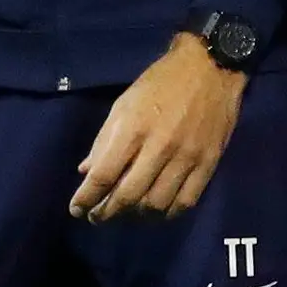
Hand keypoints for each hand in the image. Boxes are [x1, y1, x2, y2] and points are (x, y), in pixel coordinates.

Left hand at [72, 34, 245, 221]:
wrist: (210, 68)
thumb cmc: (160, 82)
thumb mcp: (124, 103)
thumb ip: (104, 140)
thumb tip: (87, 172)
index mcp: (133, 128)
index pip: (103, 175)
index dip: (86, 198)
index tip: (76, 210)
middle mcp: (159, 147)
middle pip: (128, 196)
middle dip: (107, 213)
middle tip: (98, 217)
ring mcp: (186, 158)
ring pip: (156, 204)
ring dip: (135, 216)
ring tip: (126, 214)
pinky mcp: (208, 163)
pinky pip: (185, 201)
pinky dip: (167, 213)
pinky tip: (156, 210)